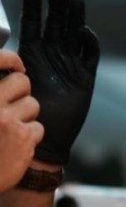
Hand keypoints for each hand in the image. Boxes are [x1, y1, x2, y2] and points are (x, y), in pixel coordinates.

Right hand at [0, 50, 43, 191]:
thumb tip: (14, 76)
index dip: (12, 60)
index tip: (18, 67)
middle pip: (22, 82)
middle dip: (22, 94)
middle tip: (13, 109)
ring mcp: (6, 119)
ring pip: (33, 106)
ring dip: (26, 118)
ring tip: (10, 132)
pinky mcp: (23, 136)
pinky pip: (38, 128)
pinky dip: (30, 137)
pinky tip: (16, 146)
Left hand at [18, 0, 99, 164]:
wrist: (42, 138)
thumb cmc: (20, 112)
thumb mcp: (7, 80)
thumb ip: (4, 61)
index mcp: (31, 51)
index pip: (34, 20)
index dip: (35, 1)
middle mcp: (51, 53)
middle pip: (56, 21)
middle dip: (57, 1)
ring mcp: (69, 63)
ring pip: (73, 33)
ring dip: (75, 15)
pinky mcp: (85, 76)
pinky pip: (89, 55)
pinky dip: (88, 43)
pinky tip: (83, 31)